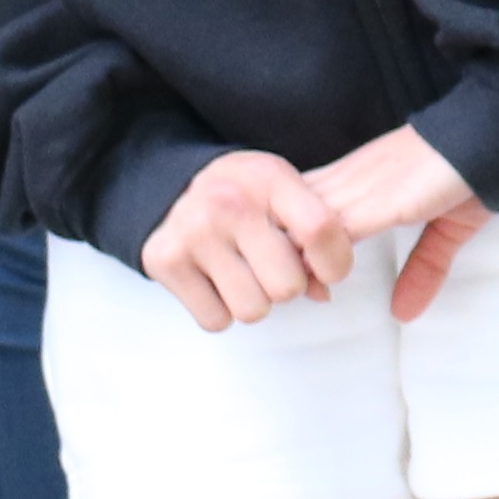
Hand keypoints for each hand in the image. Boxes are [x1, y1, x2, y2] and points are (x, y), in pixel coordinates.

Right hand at [141, 150, 351, 330]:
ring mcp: (192, 231)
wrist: (173, 183)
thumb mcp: (283, 195)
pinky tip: (213, 278)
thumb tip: (323, 292)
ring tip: (240, 270)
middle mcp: (228, 202)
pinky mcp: (164, 260)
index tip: (326, 269)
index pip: (319, 230)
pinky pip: (216, 320)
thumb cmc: (242, 195)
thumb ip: (313, 237)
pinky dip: (219, 309)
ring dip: (252, 300)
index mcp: (268, 178)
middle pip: (287, 287)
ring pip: (252, 310)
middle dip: (284, 285)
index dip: (334, 263)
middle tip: (267, 264)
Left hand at [304, 124, 491, 320]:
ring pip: (306, 221)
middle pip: (290, 214)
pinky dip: (322, 250)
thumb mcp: (445, 231)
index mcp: (358, 180)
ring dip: (298, 256)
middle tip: (290, 290)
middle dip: (284, 251)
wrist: (489, 133)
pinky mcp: (381, 197)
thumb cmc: (468, 174)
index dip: (292, 240)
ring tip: (302, 289)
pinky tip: (319, 275)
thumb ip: (423, 268)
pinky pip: (338, 225)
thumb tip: (405, 313)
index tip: (303, 280)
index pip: (302, 207)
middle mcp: (351, 179)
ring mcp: (362, 186)